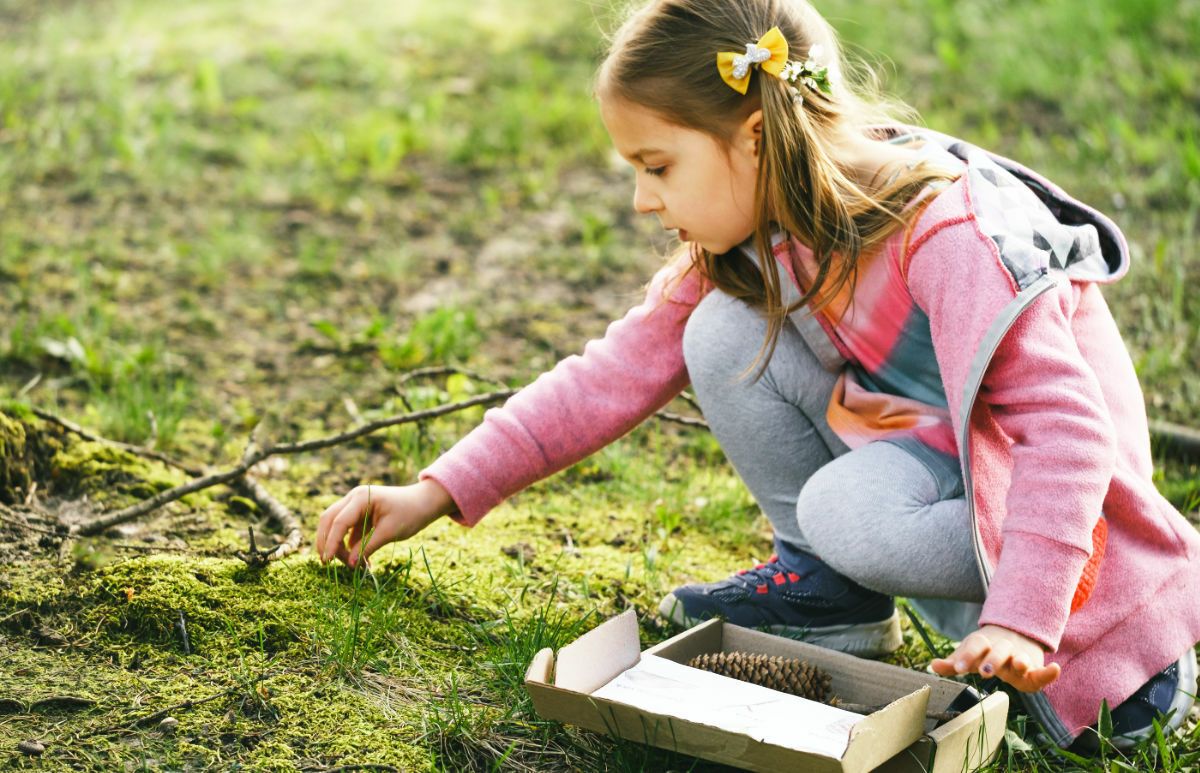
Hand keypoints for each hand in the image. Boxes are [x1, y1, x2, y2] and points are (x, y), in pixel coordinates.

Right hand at [314, 480, 452, 566]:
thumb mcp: (389, 532)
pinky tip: (360, 562)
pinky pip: (347, 531)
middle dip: (326, 542)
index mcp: (361, 498)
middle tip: (328, 564)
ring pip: (335, 526)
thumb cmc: (411, 513)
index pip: (338, 522)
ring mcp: (355, 506)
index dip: (330, 542)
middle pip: (329, 520)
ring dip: (338, 546)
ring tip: (352, 565)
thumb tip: (350, 565)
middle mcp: (353, 498)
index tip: (327, 561)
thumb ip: (367, 547)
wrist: (425, 503)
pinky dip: (349, 546)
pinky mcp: (359, 515)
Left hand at [930, 624, 1060, 691]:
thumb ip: (953, 662)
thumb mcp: (969, 654)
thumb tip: (932, 666)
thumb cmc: (985, 651)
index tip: (958, 667)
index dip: (966, 655)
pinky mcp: (1034, 669)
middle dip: (992, 660)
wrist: (1013, 635)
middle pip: (998, 651)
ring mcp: (1019, 657)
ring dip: (1020, 661)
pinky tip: (1055, 669)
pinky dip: (1049, 672)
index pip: (974, 645)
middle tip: (985, 672)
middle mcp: (1002, 648)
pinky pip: (1042, 672)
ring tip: (1019, 665)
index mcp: (983, 644)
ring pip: (1020, 658)